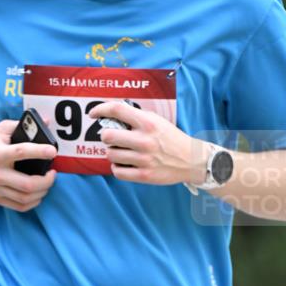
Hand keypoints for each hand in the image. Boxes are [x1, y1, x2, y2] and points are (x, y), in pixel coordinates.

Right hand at [0, 120, 56, 211]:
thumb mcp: (2, 129)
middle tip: (52, 173)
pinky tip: (38, 193)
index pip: (21, 152)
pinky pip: (20, 206)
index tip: (53, 151)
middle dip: (46, 180)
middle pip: (27, 184)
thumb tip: (47, 122)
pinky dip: (33, 202)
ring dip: (43, 191)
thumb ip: (23, 125)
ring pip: (25, 197)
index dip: (40, 151)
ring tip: (47, 182)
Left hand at [89, 100, 209, 185]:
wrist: (192, 160)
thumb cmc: (172, 139)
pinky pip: (117, 172)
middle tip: (112, 138)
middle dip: (106, 137)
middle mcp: (144, 140)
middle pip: (107, 136)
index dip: (100, 109)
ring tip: (121, 152)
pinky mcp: (144, 175)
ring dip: (112, 153)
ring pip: (110, 155)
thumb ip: (137, 118)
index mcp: (148, 123)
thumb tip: (113, 115)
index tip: (93, 114)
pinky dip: (117, 168)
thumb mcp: (157, 121)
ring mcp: (144, 159)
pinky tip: (124, 164)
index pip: (117, 110)